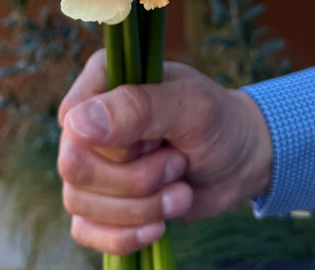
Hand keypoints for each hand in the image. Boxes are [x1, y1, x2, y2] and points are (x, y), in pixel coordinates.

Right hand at [57, 49, 271, 254]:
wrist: (241, 162)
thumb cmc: (218, 121)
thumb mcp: (190, 106)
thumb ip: (137, 108)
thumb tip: (74, 124)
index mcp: (104, 79)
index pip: (73, 119)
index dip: (116, 143)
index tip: (157, 138)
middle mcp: (89, 119)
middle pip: (75, 167)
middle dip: (136, 179)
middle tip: (178, 164)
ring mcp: (92, 161)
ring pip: (79, 202)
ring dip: (140, 207)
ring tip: (180, 190)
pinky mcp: (100, 201)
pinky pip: (85, 231)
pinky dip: (125, 235)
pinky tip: (159, 225)